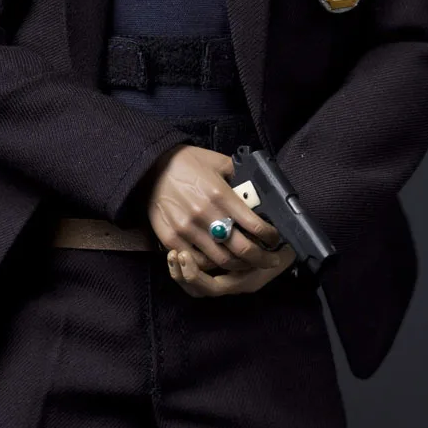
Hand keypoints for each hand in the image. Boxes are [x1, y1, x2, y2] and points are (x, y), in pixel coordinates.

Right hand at [144, 144, 294, 295]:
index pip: (254, 225)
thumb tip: (258, 190)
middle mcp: (205, 215)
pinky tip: (221, 261)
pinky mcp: (172, 239)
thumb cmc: (187, 162)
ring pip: (222, 260)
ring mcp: (187, 230)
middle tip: (271, 260)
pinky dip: (213, 265)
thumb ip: (239, 176)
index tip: (275, 239)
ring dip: (240, 265)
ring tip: (249, 263)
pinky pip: (197, 261)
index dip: (270, 237)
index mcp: (220, 195)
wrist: (151, 167)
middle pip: (242, 250)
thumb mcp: (218, 162)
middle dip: (263, 258)